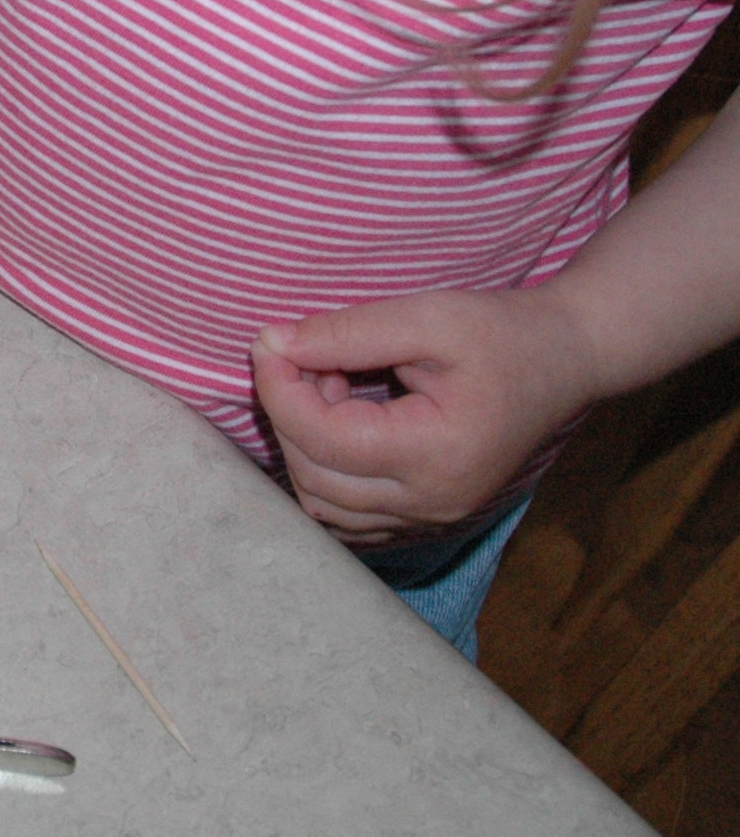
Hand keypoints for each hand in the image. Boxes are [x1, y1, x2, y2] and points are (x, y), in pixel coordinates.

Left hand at [251, 285, 603, 545]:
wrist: (566, 361)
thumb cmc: (504, 334)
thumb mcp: (428, 317)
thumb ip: (348, 333)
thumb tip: (273, 345)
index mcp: (439, 455)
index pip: (321, 439)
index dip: (278, 389)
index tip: (269, 342)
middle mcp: (433, 502)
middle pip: (314, 477)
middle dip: (290, 413)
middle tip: (311, 356)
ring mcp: (432, 519)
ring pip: (323, 505)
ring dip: (305, 444)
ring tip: (334, 386)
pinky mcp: (426, 518)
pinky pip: (348, 516)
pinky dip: (325, 470)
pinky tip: (345, 419)